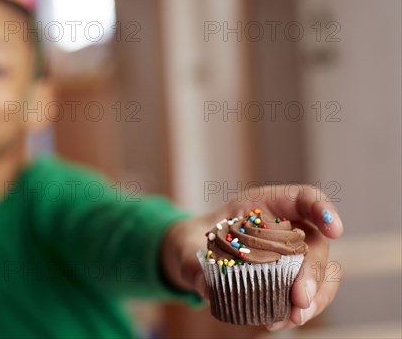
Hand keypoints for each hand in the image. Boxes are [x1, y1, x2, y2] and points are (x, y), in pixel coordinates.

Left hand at [161, 185, 343, 329]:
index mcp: (263, 204)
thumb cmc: (193, 241)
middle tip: (299, 299)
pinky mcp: (289, 279)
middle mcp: (285, 226)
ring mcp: (291, 254)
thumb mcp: (185, 246)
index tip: (335, 230)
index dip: (322, 209)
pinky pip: (309, 293)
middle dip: (313, 272)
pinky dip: (301, 309)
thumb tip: (207, 287)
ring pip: (322, 272)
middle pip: (315, 243)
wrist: (191, 258)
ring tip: (293, 318)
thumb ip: (192, 264)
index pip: (303, 197)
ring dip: (315, 297)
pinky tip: (279, 320)